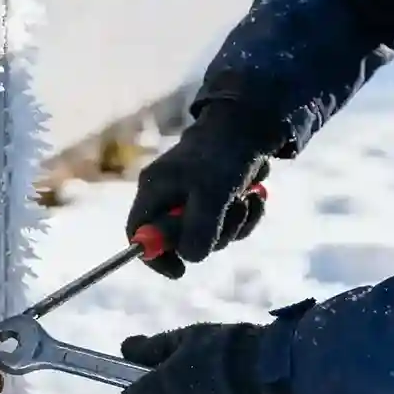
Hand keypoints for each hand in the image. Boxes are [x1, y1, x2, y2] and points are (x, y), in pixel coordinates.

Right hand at [126, 102, 274, 279]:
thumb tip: (191, 257)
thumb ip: (199, 229)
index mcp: (154, 189)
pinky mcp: (217, 199)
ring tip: (247, 199)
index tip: (179, 270)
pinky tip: (256, 196)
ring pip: (209, 235)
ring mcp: (193, 198)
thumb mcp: (212, 194)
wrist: (253, 123)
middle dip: (211, 236)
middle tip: (232, 215)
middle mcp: (169, 195)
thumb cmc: (224, 155)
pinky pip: (228, 225)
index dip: (153, 256)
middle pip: (178, 240)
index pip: (137, 234)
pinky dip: (245, 217)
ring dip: (234, 225)